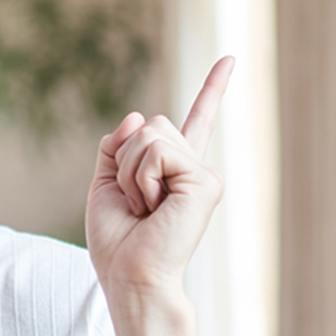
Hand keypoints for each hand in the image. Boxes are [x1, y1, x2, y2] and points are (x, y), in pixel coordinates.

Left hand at [85, 56, 232, 295]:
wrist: (131, 275)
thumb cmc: (118, 241)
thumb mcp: (105, 184)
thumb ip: (117, 145)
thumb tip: (139, 115)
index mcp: (174, 168)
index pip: (195, 121)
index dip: (213, 89)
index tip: (230, 59)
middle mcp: (194, 167)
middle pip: (150, 124)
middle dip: (126, 159)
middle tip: (138, 204)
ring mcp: (203, 173)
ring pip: (151, 133)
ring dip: (132, 171)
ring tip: (145, 208)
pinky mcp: (205, 181)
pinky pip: (157, 152)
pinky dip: (143, 178)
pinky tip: (155, 208)